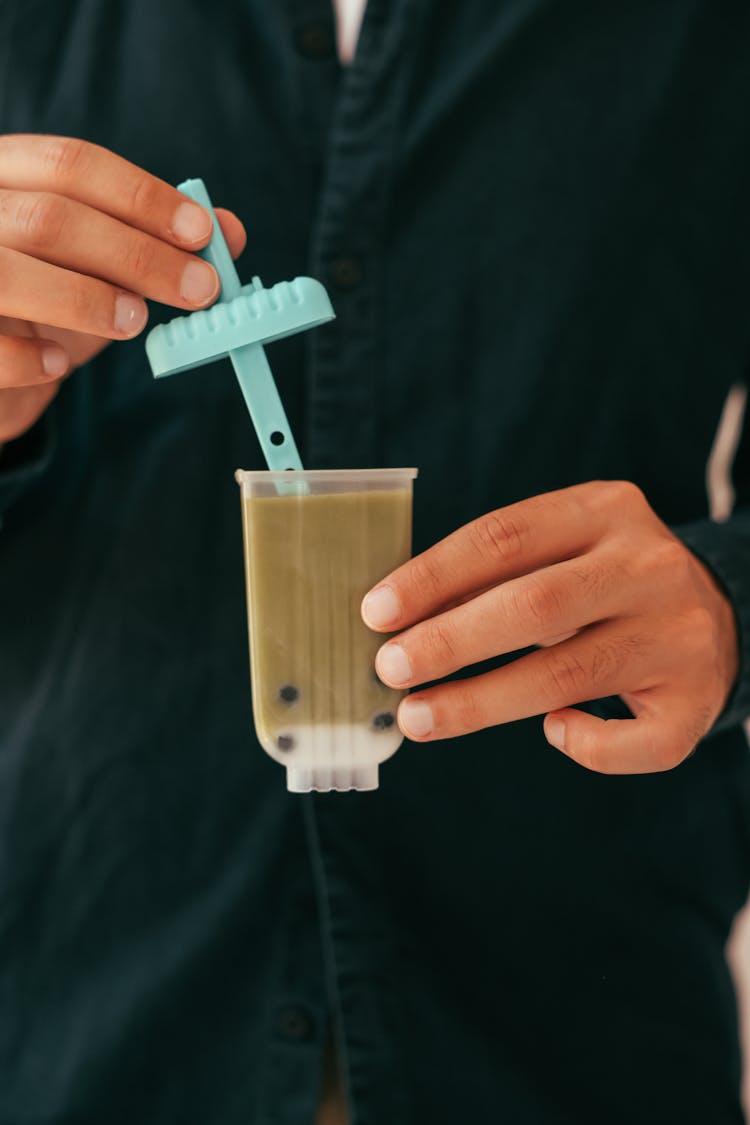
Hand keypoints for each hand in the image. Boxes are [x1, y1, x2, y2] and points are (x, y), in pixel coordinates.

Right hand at [0, 134, 245, 441]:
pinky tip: (60, 363)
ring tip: (135, 321)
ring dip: (85, 298)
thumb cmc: (46, 304)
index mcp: (5, 175)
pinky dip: (29, 358)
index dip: (142, 197)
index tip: (202, 232)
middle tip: (198, 290)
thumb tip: (229, 232)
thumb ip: (156, 243)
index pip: (70, 164)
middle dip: (136, 255)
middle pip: (49, 219)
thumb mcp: (102, 268)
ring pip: (9, 274)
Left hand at [361, 481, 738, 773]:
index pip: (506, 536)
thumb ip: (495, 575)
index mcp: (606, 511)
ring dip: (480, 702)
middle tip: (390, 669)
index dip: (433, 576)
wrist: (714, 611)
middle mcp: (649, 565)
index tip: (376, 612)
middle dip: (450, 641)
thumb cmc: (602, 581)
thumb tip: (397, 621)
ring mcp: (678, 633)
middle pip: (536, 606)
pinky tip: (553, 730)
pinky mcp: (696, 698)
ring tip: (418, 717)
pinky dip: (583, 744)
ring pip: (568, 676)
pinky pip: (633, 741)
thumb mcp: (560, 549)